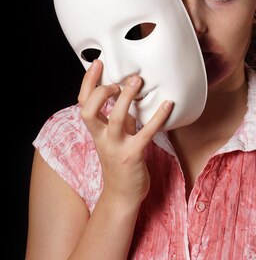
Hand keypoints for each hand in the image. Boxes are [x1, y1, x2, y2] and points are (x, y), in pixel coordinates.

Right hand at [78, 60, 172, 205]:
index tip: (97, 64)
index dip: (87, 82)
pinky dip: (157, 117)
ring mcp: (116, 147)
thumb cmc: (121, 164)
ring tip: (137, 81)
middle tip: (119, 80)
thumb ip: (121, 119)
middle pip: (89, 110)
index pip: (83, 103)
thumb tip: (130, 98)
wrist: (122, 195)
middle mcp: (102, 138)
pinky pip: (146, 133)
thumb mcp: (117, 138)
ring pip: (116, 118)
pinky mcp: (134, 155)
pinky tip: (168, 105)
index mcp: (96, 132)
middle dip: (101, 91)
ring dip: (125, 98)